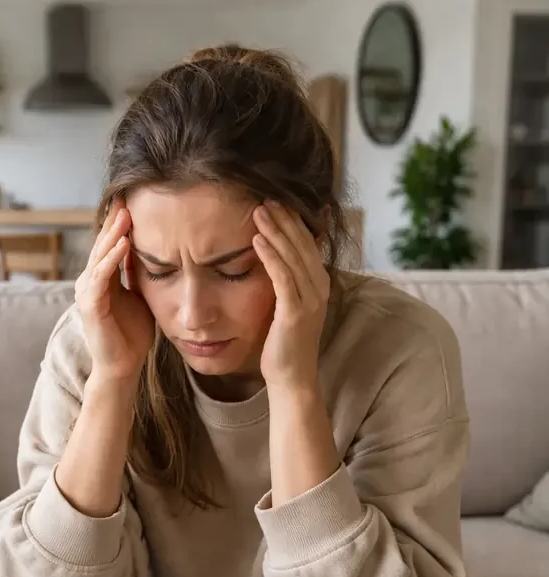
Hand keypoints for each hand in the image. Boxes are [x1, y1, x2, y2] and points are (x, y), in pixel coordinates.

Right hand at [75, 199, 154, 381]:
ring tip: (125, 214)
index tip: (132, 201)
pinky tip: (124, 244)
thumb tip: (147, 250)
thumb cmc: (131, 334)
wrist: (123, 366)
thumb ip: (138, 274)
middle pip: (102, 245)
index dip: (119, 224)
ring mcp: (88, 293)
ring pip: (100, 257)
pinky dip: (112, 259)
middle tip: (126, 197)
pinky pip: (101, 277)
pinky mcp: (91, 306)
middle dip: (114, 221)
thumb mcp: (139, 296)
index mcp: (101, 279)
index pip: (109, 245)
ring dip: (113, 235)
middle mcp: (90, 282)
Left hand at [252, 201, 329, 390]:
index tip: (276, 202)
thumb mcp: (287, 306)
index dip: (293, 222)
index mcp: (318, 285)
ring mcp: (310, 300)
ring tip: (258, 211)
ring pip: (293, 256)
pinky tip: (257, 240)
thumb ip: (285, 282)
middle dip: (284, 219)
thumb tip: (272, 260)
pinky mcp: (295, 312)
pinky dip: (271, 257)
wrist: (292, 379)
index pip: (307, 245)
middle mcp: (319, 289)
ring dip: (276, 231)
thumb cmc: (285, 344)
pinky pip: (283, 278)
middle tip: (265, 197)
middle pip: (302, 245)